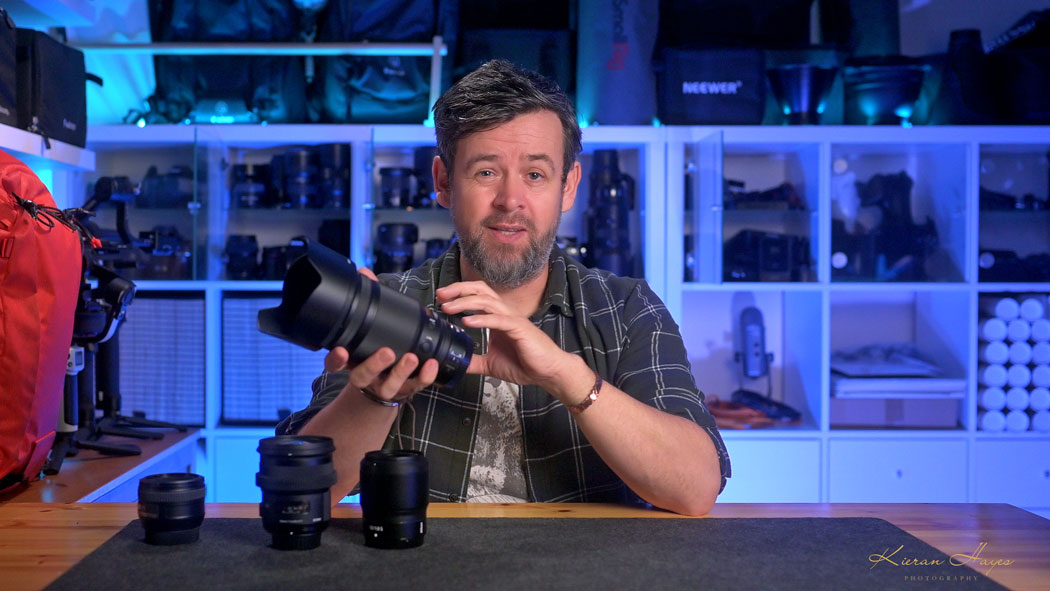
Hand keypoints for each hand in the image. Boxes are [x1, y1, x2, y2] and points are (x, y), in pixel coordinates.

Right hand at [323, 267, 439, 403]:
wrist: (381, 387)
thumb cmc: (375, 352)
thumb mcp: (368, 331)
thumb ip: (369, 302)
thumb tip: (364, 273)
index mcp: (352, 362)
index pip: (336, 363)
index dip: (336, 359)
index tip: (341, 350)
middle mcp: (366, 377)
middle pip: (363, 375)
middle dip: (374, 364)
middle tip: (387, 352)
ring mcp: (385, 386)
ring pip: (389, 385)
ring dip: (401, 372)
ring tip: (412, 358)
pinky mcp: (405, 391)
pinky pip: (415, 386)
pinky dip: (425, 376)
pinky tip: (432, 364)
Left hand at [436, 281, 580, 394]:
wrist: (548, 373)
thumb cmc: (526, 364)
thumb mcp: (491, 364)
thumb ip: (474, 361)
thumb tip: (456, 363)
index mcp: (497, 318)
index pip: (477, 296)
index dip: (459, 293)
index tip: (441, 299)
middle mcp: (504, 314)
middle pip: (481, 290)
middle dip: (459, 289)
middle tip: (440, 295)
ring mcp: (512, 320)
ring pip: (487, 301)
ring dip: (465, 302)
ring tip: (448, 307)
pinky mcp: (520, 329)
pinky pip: (498, 320)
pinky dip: (481, 319)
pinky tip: (467, 321)